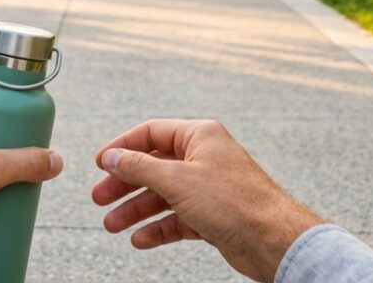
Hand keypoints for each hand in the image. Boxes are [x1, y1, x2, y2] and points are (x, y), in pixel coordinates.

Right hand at [92, 119, 322, 281]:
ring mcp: (209, 188)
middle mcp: (204, 158)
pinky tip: (141, 238)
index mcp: (200, 136)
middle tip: (100, 198)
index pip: (151, 133)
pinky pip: (177, 218)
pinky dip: (158, 228)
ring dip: (136, 210)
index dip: (122, 147)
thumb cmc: (235, 202)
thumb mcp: (176, 180)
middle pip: (153, 166)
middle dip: (125, 184)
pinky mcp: (213, 215)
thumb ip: (139, 167)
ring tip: (112, 224)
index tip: (100, 163)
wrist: (272, 240)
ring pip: (163, 195)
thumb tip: (112, 157)